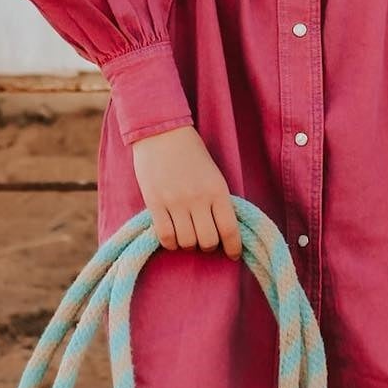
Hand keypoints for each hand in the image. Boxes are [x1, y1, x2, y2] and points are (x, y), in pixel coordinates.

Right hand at [131, 125, 242, 259]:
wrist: (161, 132)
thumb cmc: (191, 152)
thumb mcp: (213, 174)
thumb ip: (217, 200)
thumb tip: (222, 231)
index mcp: (217, 190)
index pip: (229, 229)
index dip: (233, 248)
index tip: (233, 254)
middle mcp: (198, 199)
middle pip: (208, 241)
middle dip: (209, 246)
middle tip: (206, 240)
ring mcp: (175, 202)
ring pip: (186, 242)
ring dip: (189, 244)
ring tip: (187, 235)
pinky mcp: (154, 203)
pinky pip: (165, 236)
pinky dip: (171, 243)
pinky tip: (173, 236)